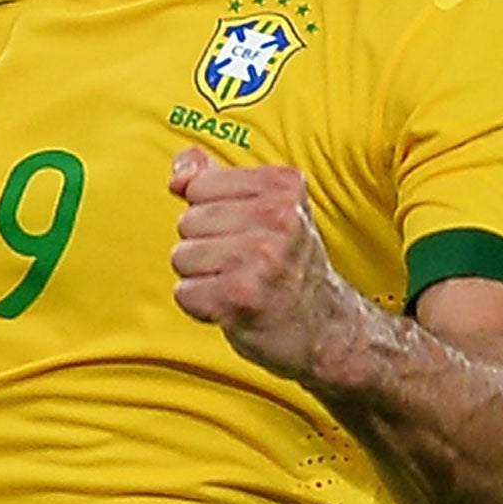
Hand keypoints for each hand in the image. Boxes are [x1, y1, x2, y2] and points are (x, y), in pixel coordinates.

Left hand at [167, 147, 362, 382]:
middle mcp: (279, 217)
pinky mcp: (243, 296)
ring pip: (182, 256)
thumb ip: (212, 178)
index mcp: (283, 185)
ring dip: (200, 278)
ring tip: (237, 283)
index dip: (209, 213)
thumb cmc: (285, 262)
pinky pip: (185, 293)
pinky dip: (200, 306)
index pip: (198, 186)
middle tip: (242, 264)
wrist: (325, 328)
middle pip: (187, 222)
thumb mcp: (263, 207)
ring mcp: (263, 257)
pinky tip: (233, 306)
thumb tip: (177, 176)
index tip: (243, 232)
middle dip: (203, 247)